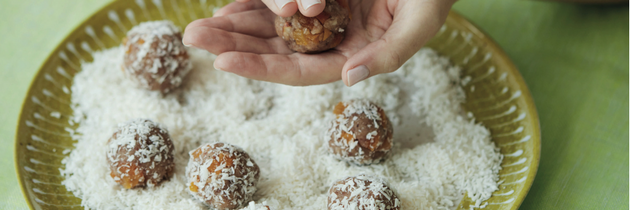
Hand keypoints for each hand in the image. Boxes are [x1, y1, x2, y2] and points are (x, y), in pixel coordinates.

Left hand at [183, 0, 455, 85]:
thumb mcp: (421, 22)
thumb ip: (390, 53)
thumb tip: (350, 78)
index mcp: (356, 55)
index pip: (302, 69)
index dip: (263, 68)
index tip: (224, 62)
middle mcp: (335, 40)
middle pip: (278, 49)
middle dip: (235, 46)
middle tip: (194, 38)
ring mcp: (327, 16)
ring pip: (274, 25)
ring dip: (237, 25)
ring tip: (201, 25)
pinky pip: (283, 0)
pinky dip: (257, 2)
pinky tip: (231, 3)